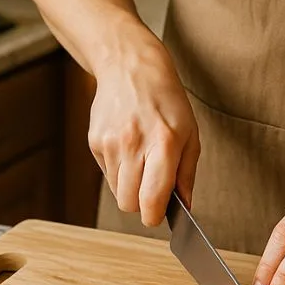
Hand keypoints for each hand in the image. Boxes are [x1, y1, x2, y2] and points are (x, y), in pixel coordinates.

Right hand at [88, 40, 200, 226]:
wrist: (131, 69)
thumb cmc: (166, 102)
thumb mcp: (190, 134)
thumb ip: (186, 174)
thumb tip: (185, 207)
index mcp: (163, 143)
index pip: (152, 198)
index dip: (154, 216)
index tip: (158, 215)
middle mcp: (134, 144)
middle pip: (129, 203)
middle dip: (142, 205)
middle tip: (153, 190)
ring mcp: (110, 143)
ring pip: (117, 192)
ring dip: (130, 188)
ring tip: (142, 164)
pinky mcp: (94, 142)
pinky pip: (106, 175)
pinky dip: (118, 172)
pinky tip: (128, 150)